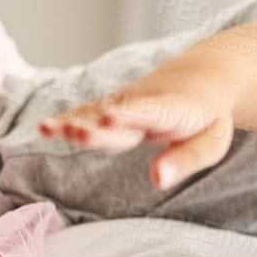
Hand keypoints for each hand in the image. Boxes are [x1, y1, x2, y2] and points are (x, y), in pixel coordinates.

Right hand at [37, 55, 249, 189]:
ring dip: (75, 121)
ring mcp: (125, 102)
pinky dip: (69, 118)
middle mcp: (144, 102)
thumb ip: (185, 161)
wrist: (201, 76)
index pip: (152, 111)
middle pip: (120, 117)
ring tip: (48, 130)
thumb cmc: (208, 118)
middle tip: (79, 133)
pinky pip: (89, 112)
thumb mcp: (211, 143)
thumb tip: (158, 180)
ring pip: (99, 112)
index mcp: (175, 109)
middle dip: (100, 126)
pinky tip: (46, 129)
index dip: (132, 113)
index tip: (112, 117)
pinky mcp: (112, 105)